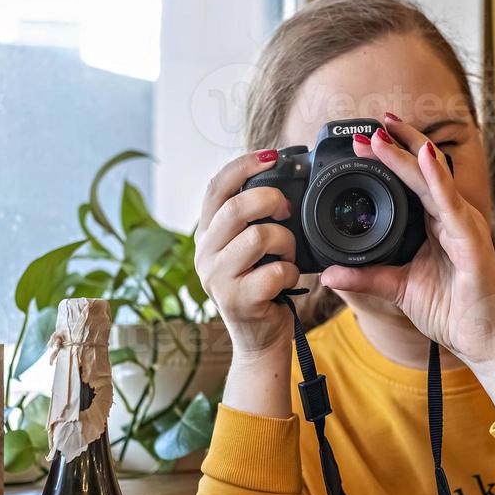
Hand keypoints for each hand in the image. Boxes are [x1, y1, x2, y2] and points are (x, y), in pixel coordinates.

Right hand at [195, 150, 299, 362]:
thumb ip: (251, 219)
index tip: (271, 155)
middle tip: (287, 210)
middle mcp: (203, 254)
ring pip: (259, 237)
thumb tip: (279, 178)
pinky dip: (291, 271)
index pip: (215, 187)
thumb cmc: (261, 288)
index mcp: (206, 234)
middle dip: (272, 201)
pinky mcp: (238, 300)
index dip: (243, 165)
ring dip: (286, 242)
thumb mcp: (248, 250)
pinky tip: (287, 279)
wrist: (259, 340)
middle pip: (237, 207)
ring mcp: (217, 279)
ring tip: (286, 255)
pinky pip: (275, 271)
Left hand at [318, 117, 494, 381]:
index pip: (413, 181)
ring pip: (432, 180)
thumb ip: (366, 277)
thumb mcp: (398, 289)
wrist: (480, 341)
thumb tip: (329, 274)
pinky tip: (424, 157)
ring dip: (407, 154)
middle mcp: (453, 217)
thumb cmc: (451, 312)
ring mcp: (464, 226)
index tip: (363, 141)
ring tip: (384, 133)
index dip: (391, 159)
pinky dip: (438, 180)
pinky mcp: (472, 240)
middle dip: (396, 146)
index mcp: (438, 223)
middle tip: (370, 126)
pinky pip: (451, 205)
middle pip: (423, 171)